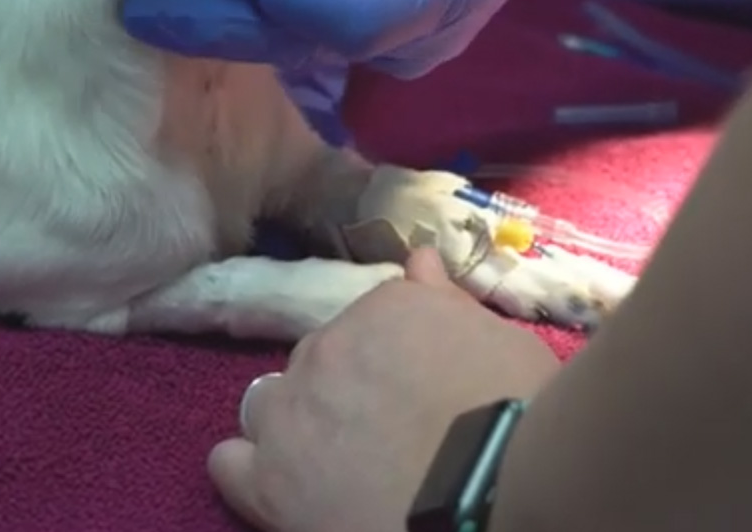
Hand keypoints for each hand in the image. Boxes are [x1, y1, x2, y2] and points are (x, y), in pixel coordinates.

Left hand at [121, 0, 608, 141]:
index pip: (366, 13)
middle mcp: (414, 29)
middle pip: (305, 45)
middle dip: (223, 27)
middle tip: (141, 10)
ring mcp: (385, 41)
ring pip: (288, 49)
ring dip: (216, 28)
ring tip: (140, 4)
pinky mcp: (358, 33)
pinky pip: (289, 38)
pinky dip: (235, 19)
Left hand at [210, 249, 559, 531]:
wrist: (491, 492)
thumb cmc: (519, 415)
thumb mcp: (503, 343)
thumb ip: (449, 302)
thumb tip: (420, 259)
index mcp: (384, 307)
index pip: (373, 318)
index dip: (392, 353)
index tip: (415, 382)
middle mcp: (325, 347)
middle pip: (319, 360)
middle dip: (343, 386)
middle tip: (384, 427)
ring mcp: (290, 412)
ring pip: (269, 404)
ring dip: (294, 422)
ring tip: (335, 460)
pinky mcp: (270, 479)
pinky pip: (231, 463)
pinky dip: (250, 470)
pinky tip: (279, 484)